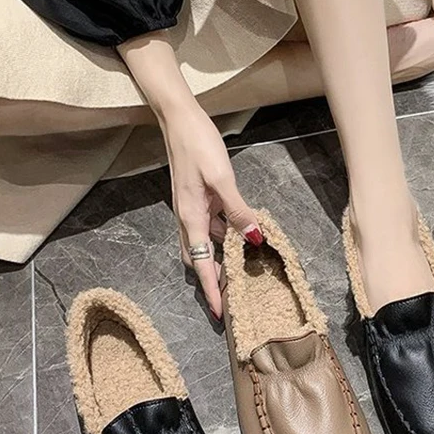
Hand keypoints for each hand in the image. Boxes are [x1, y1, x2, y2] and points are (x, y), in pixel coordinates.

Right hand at [162, 102, 261, 318]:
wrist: (179, 120)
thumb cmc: (199, 146)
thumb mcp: (222, 178)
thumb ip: (238, 210)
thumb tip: (254, 238)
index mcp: (191, 217)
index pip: (202, 264)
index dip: (210, 290)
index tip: (220, 313)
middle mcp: (187, 218)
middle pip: (200, 259)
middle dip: (213, 280)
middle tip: (233, 298)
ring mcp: (190, 208)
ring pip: (206, 243)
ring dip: (221, 258)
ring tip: (242, 271)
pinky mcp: (196, 199)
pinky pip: (210, 226)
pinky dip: (223, 236)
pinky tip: (240, 233)